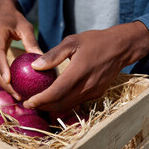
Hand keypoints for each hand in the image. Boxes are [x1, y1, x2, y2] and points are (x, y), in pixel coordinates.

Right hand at [0, 0, 41, 99]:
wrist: (0, 12)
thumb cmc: (15, 19)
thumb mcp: (26, 27)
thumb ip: (31, 42)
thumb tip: (41, 60)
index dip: (2, 68)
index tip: (9, 80)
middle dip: (3, 83)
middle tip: (17, 95)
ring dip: (3, 84)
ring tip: (17, 95)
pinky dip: (2, 79)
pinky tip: (14, 87)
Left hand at [23, 21, 148, 110]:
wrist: (121, 47)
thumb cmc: (95, 41)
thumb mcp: (72, 42)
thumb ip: (53, 55)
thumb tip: (35, 65)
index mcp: (79, 72)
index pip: (56, 93)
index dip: (40, 100)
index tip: (28, 101)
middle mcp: (87, 86)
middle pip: (60, 104)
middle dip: (43, 106)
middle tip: (29, 103)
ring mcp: (93, 92)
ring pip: (68, 106)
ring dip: (52, 107)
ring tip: (39, 102)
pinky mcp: (96, 93)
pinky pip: (76, 102)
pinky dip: (63, 103)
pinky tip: (55, 97)